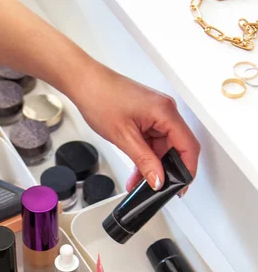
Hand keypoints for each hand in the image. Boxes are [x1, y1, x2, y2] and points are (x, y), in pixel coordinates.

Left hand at [72, 62, 199, 192]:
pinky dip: (146, 156)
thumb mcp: (124, 137)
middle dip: (167, 170)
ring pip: (163, 147)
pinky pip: (153, 141)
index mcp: (165, 112)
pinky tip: (137, 171)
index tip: (181, 186)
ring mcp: (156, 114)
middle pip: (177, 148)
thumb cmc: (101, 98)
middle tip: (158, 188)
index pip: (187, 146)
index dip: (187, 169)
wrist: (85, 83)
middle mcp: (165, 111)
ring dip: (153, 165)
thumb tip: (158, 179)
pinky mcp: (147, 117)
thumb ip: (144, 161)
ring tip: (140, 183)